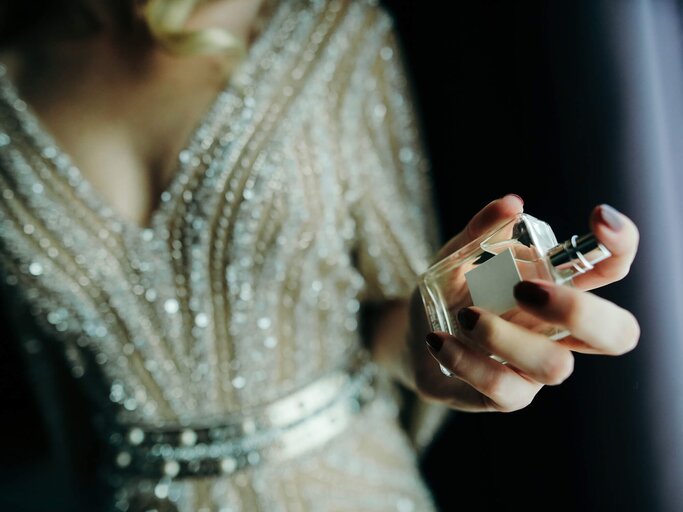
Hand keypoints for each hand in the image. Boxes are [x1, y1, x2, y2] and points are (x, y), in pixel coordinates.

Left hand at [407, 195, 639, 411]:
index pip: (610, 271)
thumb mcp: (457, 256)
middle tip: (524, 288)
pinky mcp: (500, 396)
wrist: (413, 335)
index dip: (619, 247)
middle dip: (579, 309)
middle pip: (617, 333)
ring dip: (507, 337)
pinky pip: (503, 389)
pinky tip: (438, 338)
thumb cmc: (449, 293)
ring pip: (556, 367)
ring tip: (466, 315)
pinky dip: (467, 360)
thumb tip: (512, 204)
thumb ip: (482, 231)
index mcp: (558, 291)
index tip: (597, 220)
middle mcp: (557, 334)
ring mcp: (533, 370)